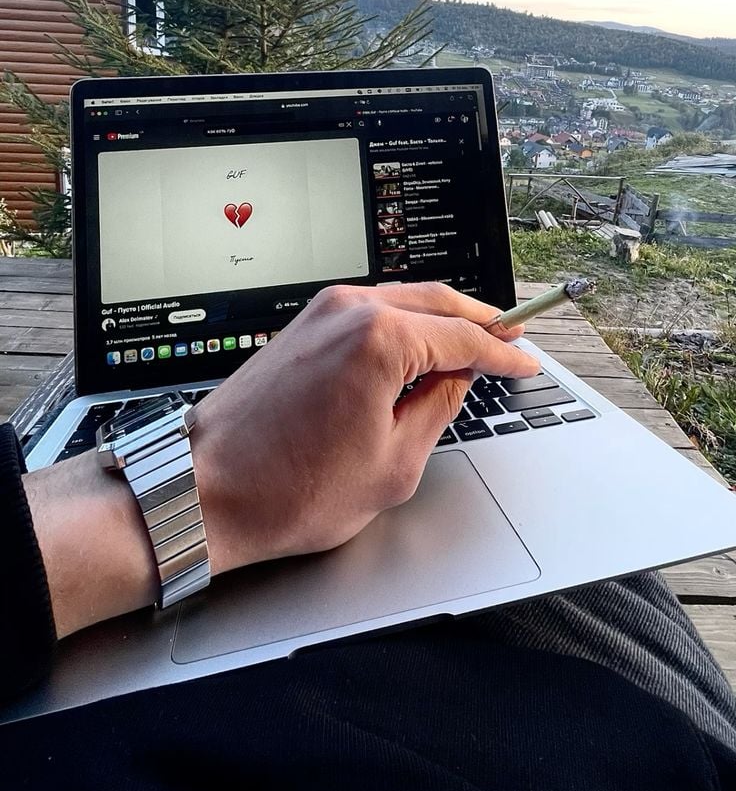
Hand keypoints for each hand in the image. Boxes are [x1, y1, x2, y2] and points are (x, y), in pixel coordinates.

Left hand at [26, 282, 537, 637]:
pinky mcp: (301, 326)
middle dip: (480, 320)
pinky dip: (404, 323)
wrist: (206, 491)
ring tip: (473, 344)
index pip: (464, 338)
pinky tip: (418, 347)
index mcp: (379, 339)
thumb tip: (456, 379)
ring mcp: (320, 313)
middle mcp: (349, 310)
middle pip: (436, 302)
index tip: (526, 363)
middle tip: (512, 339)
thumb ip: (438, 408)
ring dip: (442, 318)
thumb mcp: (394, 463)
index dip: (504, 353)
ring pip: (402, 299)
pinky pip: (369, 310)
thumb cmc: (288, 489)